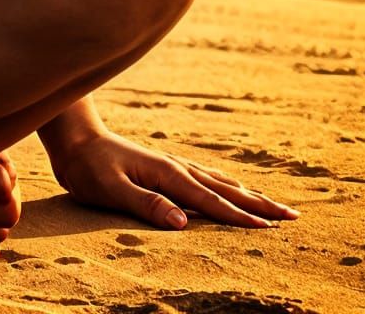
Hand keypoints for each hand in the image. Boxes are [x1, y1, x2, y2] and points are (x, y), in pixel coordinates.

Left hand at [48, 126, 300, 230]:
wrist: (72, 137)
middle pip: (225, 189)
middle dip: (258, 204)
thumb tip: (181, 222)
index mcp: (167, 175)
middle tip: (292, 216)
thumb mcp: (110, 188)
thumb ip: (145, 204)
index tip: (272, 228)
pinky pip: (203, 178)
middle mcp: (175, 167)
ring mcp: (170, 165)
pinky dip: (224, 186)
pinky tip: (230, 189)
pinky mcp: (162, 167)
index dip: (240, 217)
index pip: (211, 201)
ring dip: (246, 194)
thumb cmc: (87, 166)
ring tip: (272, 205)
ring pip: (217, 182)